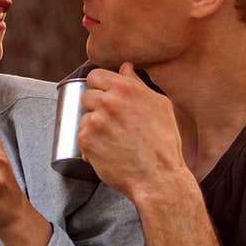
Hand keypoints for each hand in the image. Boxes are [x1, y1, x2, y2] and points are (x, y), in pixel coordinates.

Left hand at [79, 62, 187, 199]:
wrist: (158, 177)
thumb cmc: (164, 143)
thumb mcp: (160, 106)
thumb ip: (138, 84)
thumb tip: (125, 67)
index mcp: (125, 88)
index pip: (95, 75)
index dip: (100, 86)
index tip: (106, 97)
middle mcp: (108, 102)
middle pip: (87, 95)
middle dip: (96, 107)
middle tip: (113, 124)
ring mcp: (95, 121)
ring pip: (84, 117)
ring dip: (94, 126)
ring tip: (114, 140)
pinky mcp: (86, 141)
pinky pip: (82, 136)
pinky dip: (91, 144)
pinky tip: (109, 151)